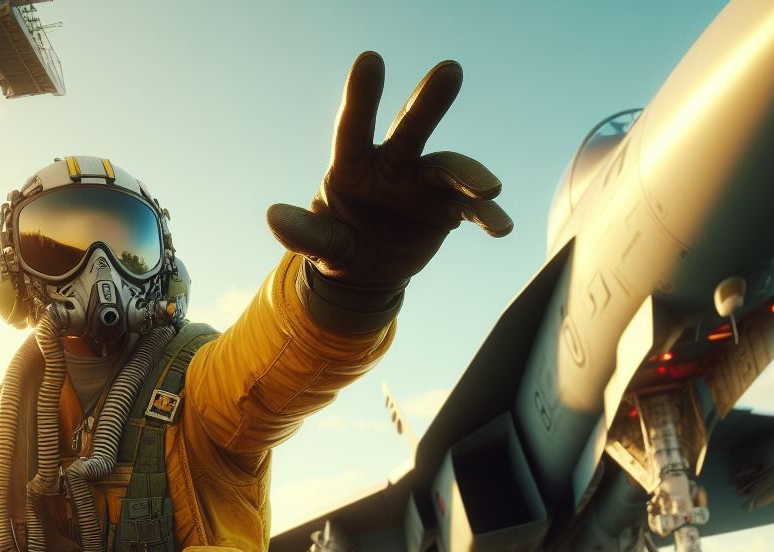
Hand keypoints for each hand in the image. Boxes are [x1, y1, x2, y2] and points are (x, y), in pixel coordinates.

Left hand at [267, 52, 511, 291]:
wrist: (370, 270)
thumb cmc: (340, 244)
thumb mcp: (321, 243)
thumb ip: (304, 232)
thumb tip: (273, 217)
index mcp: (353, 164)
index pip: (354, 128)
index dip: (362, 96)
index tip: (370, 60)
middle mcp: (392, 163)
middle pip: (410, 128)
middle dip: (428, 101)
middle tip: (450, 70)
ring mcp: (423, 182)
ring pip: (448, 168)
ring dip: (470, 175)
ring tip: (489, 190)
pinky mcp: (448, 207)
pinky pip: (470, 208)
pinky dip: (486, 216)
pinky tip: (500, 227)